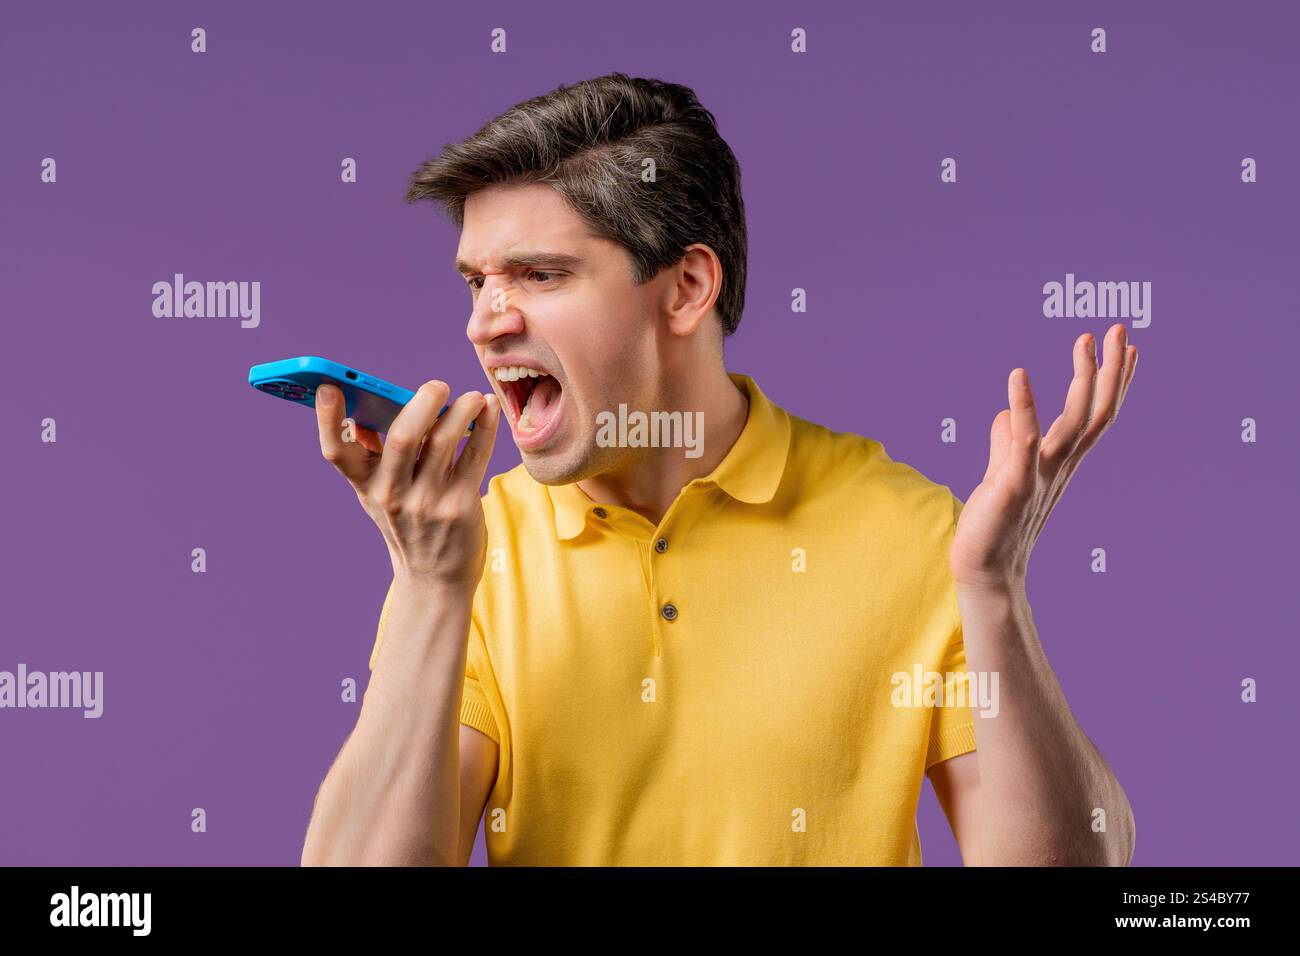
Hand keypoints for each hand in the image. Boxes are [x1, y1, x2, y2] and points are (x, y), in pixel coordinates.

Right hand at [315, 380, 500, 589]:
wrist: (436, 577)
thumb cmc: (407, 524)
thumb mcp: (378, 494)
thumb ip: (370, 455)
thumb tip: (361, 412)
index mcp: (366, 485)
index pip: (336, 452)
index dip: (327, 420)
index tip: (329, 387)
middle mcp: (392, 494)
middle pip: (402, 439)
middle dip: (421, 404)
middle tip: (437, 385)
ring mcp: (427, 502)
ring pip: (443, 443)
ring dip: (461, 411)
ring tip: (474, 396)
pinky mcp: (460, 506)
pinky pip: (475, 457)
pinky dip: (484, 428)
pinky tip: (489, 409)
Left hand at [950, 323, 1137, 591]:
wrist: (984, 569)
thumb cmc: (994, 524)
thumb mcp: (1002, 474)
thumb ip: (1005, 444)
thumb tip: (1004, 415)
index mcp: (1059, 463)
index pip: (1093, 416)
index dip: (1111, 382)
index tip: (1127, 347)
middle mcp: (1059, 467)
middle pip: (1094, 412)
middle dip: (1109, 370)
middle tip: (1119, 329)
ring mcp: (1041, 475)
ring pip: (1073, 422)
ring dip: (1082, 378)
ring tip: (1086, 340)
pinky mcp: (1015, 484)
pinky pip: (1023, 440)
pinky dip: (1024, 407)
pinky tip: (1019, 374)